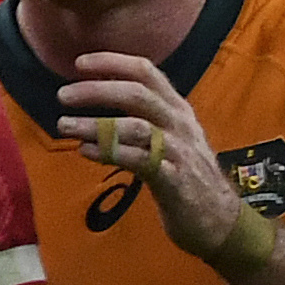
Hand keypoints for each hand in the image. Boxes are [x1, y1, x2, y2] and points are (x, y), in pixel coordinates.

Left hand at [57, 51, 257, 260]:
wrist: (221, 222)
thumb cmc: (189, 179)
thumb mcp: (172, 139)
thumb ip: (144, 119)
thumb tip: (100, 101)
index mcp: (178, 110)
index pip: (147, 73)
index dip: (112, 62)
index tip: (80, 62)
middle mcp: (180, 124)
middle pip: (137, 94)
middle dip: (96, 90)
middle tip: (63, 95)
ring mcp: (179, 151)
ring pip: (135, 126)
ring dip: (95, 125)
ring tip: (65, 125)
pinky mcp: (174, 179)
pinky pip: (138, 160)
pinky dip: (109, 152)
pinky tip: (86, 151)